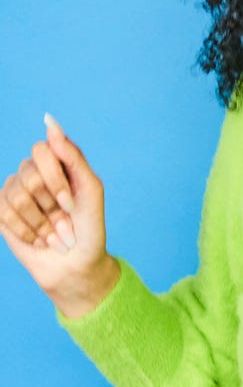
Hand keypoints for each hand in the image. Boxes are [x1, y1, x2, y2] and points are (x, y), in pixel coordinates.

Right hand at [0, 112, 118, 315]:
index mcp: (57, 163)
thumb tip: (48, 121)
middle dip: (50, 206)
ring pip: (16, 196)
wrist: (77, 265)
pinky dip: (26, 232)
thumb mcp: (90, 189)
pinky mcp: (3, 212)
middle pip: (29, 175)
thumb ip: (72, 155)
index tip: (70, 204)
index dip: (55, 180)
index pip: (42, 151)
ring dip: (40, 223)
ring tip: (54, 235)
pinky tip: (38, 240)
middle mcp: (33, 173)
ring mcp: (15, 192)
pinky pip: (4, 212)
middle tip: (64, 222)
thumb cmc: (89, 227)